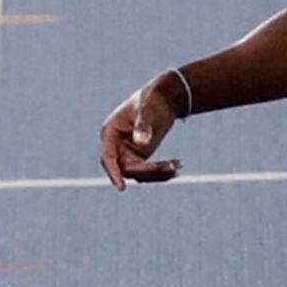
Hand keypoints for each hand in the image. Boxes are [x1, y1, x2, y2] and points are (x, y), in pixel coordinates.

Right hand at [98, 74, 186, 188]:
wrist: (163, 98)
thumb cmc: (151, 100)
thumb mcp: (147, 111)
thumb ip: (143, 126)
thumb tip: (141, 143)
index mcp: (110, 133)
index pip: (109, 158)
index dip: (114, 173)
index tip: (122, 188)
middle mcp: (116, 145)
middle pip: (126, 169)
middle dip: (147, 170)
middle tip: (170, 166)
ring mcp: (127, 153)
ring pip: (139, 173)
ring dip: (157, 173)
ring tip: (177, 165)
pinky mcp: (139, 157)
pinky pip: (148, 171)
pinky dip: (162, 171)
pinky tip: (178, 166)